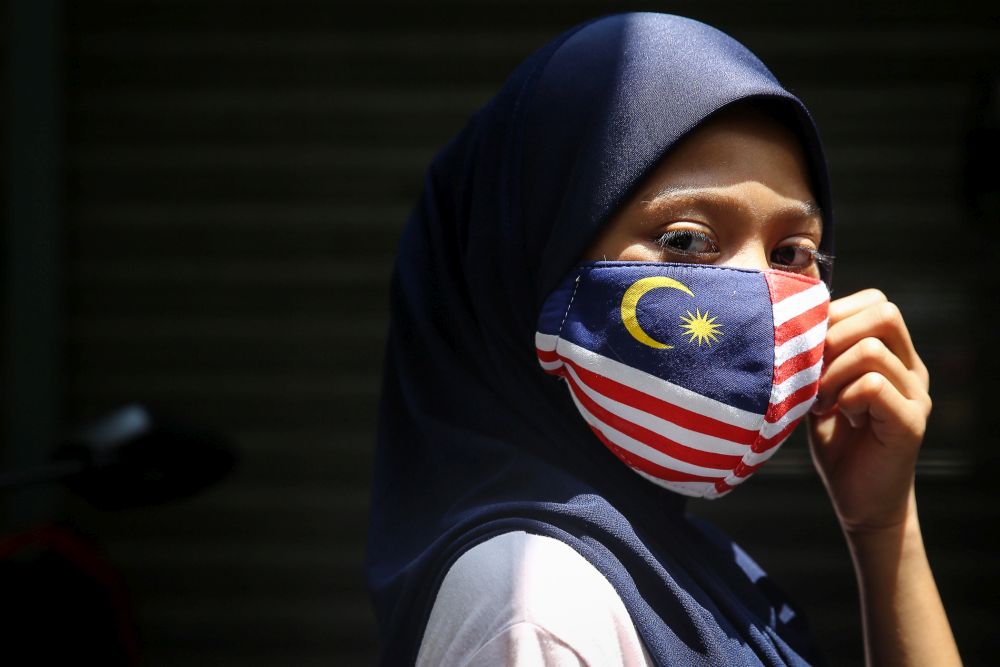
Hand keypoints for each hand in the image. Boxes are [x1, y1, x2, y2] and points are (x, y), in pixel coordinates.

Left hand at [808, 289, 931, 533]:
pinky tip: (840, 418)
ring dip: (833, 374)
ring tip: (824, 403)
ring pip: (872, 349)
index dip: (837, 314)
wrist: (858, 501)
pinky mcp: (911, 422)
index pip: (877, 302)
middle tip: (815, 375)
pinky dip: (846, 397)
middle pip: (885, 313)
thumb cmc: (834, 440)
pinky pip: (875, 385)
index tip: (811, 351)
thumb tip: (791, 312)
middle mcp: (912, 369)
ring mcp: (916, 394)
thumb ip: (817, 353)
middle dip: (835, 336)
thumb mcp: (819, 387)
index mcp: (894, 355)